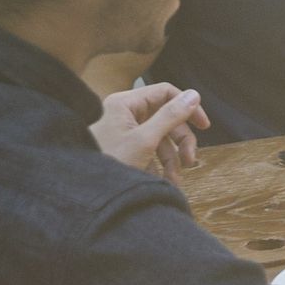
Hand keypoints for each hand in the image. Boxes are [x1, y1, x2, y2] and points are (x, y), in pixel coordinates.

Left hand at [92, 81, 210, 176]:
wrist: (81, 191)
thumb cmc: (107, 162)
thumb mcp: (144, 140)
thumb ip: (171, 116)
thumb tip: (194, 95)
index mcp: (126, 103)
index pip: (166, 93)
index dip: (188, 107)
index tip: (204, 126)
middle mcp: (124, 114)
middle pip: (165, 119)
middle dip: (180, 142)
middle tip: (190, 161)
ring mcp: (122, 133)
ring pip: (158, 139)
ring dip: (171, 160)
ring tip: (174, 181)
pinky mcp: (122, 151)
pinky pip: (147, 153)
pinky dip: (157, 167)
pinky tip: (161, 183)